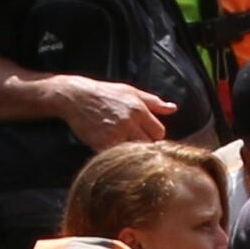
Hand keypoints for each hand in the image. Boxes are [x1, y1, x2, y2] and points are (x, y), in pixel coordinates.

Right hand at [53, 75, 176, 149]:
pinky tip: (111, 148)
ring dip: (131, 153)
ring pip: (133, 153)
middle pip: (148, 145)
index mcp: (139, 110)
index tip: (145, 136)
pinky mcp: (101, 143)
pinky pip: (116, 156)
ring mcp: (115, 134)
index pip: (159, 133)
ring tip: (123, 146)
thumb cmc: (105, 93)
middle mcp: (129, 122)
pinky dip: (116, 156)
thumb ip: (153, 102)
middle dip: (144, 146)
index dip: (154, 137)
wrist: (75, 97)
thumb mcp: (131, 91)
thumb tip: (174, 108)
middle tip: (134, 143)